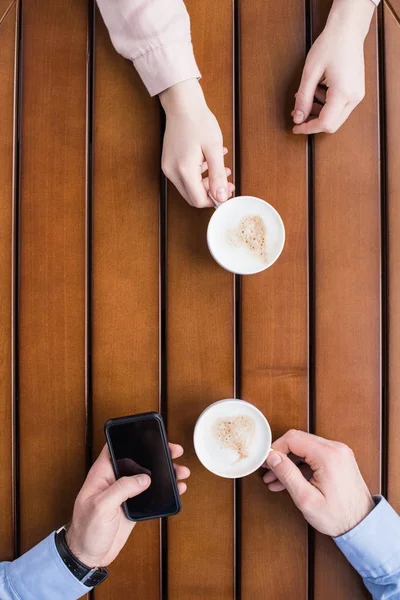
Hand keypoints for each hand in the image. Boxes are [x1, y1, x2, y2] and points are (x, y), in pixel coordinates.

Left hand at [65, 443, 188, 566]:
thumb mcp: (100, 506)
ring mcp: (125, 493)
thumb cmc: (85, 529)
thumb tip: (144, 478)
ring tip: (181, 471)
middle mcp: (115, 480)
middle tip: (174, 451)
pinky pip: (152, 495)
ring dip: (165, 473)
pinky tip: (177, 488)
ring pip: (148, 476)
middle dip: (157, 454)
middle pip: (138, 460)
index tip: (151, 436)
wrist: (88, 556)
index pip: (117, 448)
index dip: (133, 439)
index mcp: (102, 474)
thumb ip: (121, 489)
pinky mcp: (134, 507)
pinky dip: (166, 491)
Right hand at [160, 79, 234, 207]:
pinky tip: (209, 162)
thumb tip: (222, 196)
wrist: (182, 104)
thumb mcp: (214, 149)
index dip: (214, 200)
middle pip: (192, 196)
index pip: (198, 200)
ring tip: (222, 170)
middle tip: (226, 183)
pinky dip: (198, 174)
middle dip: (211, 192)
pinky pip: (184, 176)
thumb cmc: (198, 121)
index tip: (227, 192)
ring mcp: (168, 167)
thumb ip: (218, 175)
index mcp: (184, 170)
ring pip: (189, 187)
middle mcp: (172, 171)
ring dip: (206, 183)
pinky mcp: (168, 162)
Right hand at [263, 430, 374, 536]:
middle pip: (299, 441)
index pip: (293, 438)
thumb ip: (287, 474)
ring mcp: (339, 453)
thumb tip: (271, 457)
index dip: (275, 448)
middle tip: (267, 470)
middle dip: (281, 456)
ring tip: (274, 479)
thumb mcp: (306, 498)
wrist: (363, 525)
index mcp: (328, 455)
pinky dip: (301, 466)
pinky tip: (289, 480)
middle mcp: (335, 448)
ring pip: (305, 449)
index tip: (265, 461)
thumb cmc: (338, 516)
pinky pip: (315, 456)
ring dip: (289, 462)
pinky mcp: (339, 459)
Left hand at [292, 0, 374, 134]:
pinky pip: (340, 108)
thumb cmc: (330, 45)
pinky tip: (318, 91)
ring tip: (306, 96)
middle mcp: (354, 98)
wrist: (348, 30)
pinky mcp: (356, 92)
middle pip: (331, 125)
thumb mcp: (310, 72)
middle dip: (313, 122)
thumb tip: (298, 118)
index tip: (295, 127)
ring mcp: (357, 95)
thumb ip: (303, 98)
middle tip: (298, 113)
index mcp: (343, 93)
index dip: (308, 128)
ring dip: (318, 112)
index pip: (324, 123)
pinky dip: (326, 105)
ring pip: (335, 118)